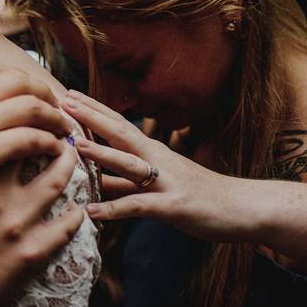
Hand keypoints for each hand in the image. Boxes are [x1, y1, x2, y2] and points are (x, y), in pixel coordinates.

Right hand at [0, 63, 73, 210]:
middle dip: (45, 94)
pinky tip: (53, 150)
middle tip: (57, 109)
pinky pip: (30, 138)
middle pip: (19, 82)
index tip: (34, 95)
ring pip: (31, 107)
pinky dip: (48, 142)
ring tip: (62, 130)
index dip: (22, 82)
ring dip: (53, 117)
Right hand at [0, 139, 84, 305]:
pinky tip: (78, 209)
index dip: (21, 125)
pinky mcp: (35, 251)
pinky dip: (75, 214)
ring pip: (56, 184)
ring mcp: (20, 225)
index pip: (4, 141)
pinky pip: (66, 226)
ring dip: (68, 167)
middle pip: (35, 154)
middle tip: (61, 132)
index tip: (30, 118)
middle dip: (52, 139)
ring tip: (73, 158)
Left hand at [62, 90, 246, 241]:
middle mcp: (156, 159)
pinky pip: (139, 206)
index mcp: (151, 151)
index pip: (118, 124)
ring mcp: (165, 180)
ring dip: (102, 154)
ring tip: (76, 146)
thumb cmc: (197, 193)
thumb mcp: (156, 182)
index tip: (67, 94)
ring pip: (129, 164)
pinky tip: (92, 212)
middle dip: (91, 117)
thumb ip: (124, 181)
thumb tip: (93, 178)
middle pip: (120, 132)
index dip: (93, 109)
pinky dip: (115, 209)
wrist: (242, 208)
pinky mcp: (172, 205)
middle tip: (64, 101)